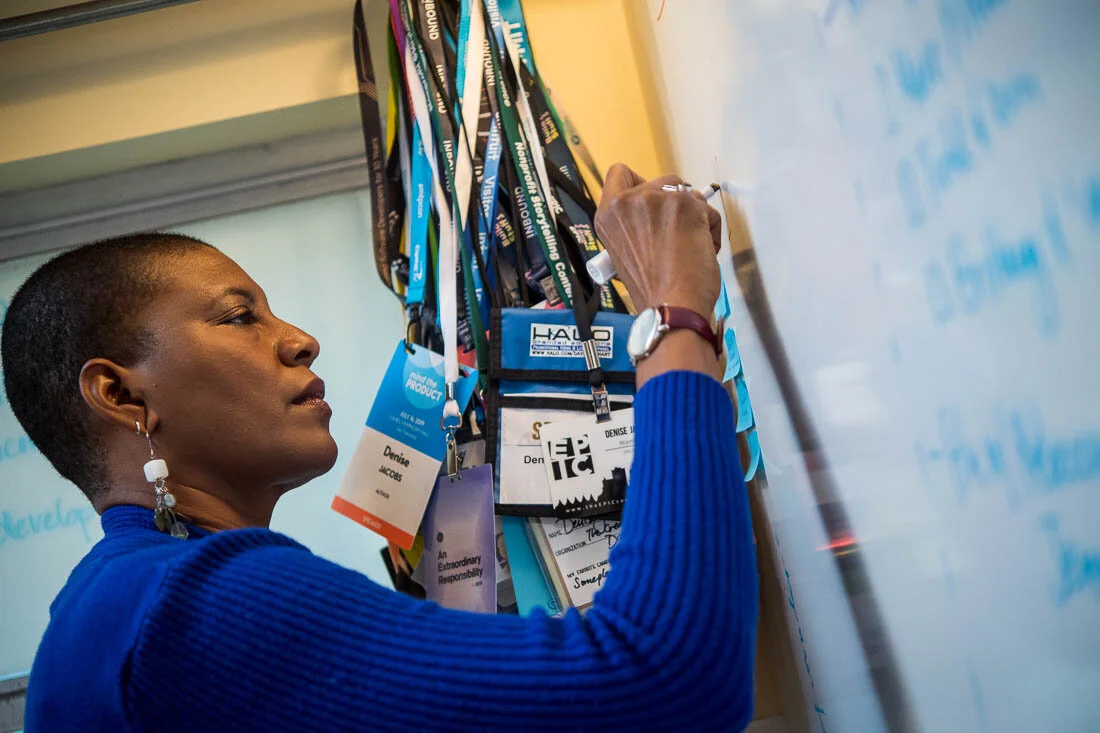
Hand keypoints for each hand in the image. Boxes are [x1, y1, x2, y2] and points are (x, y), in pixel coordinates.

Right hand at [594, 164, 721, 315]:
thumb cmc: (651, 289)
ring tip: (689, 248)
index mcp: (607, 214)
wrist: (670, 306)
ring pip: (687, 193)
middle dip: (674, 205)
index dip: (640, 184)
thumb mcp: (626, 251)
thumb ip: (635, 224)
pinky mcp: (685, 203)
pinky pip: (706, 207)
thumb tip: (661, 213)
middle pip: (662, 182)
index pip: (618, 173)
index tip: (651, 203)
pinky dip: (710, 228)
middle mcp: (627, 201)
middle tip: (674, 236)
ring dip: (693, 217)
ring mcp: (656, 199)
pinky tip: (702, 250)